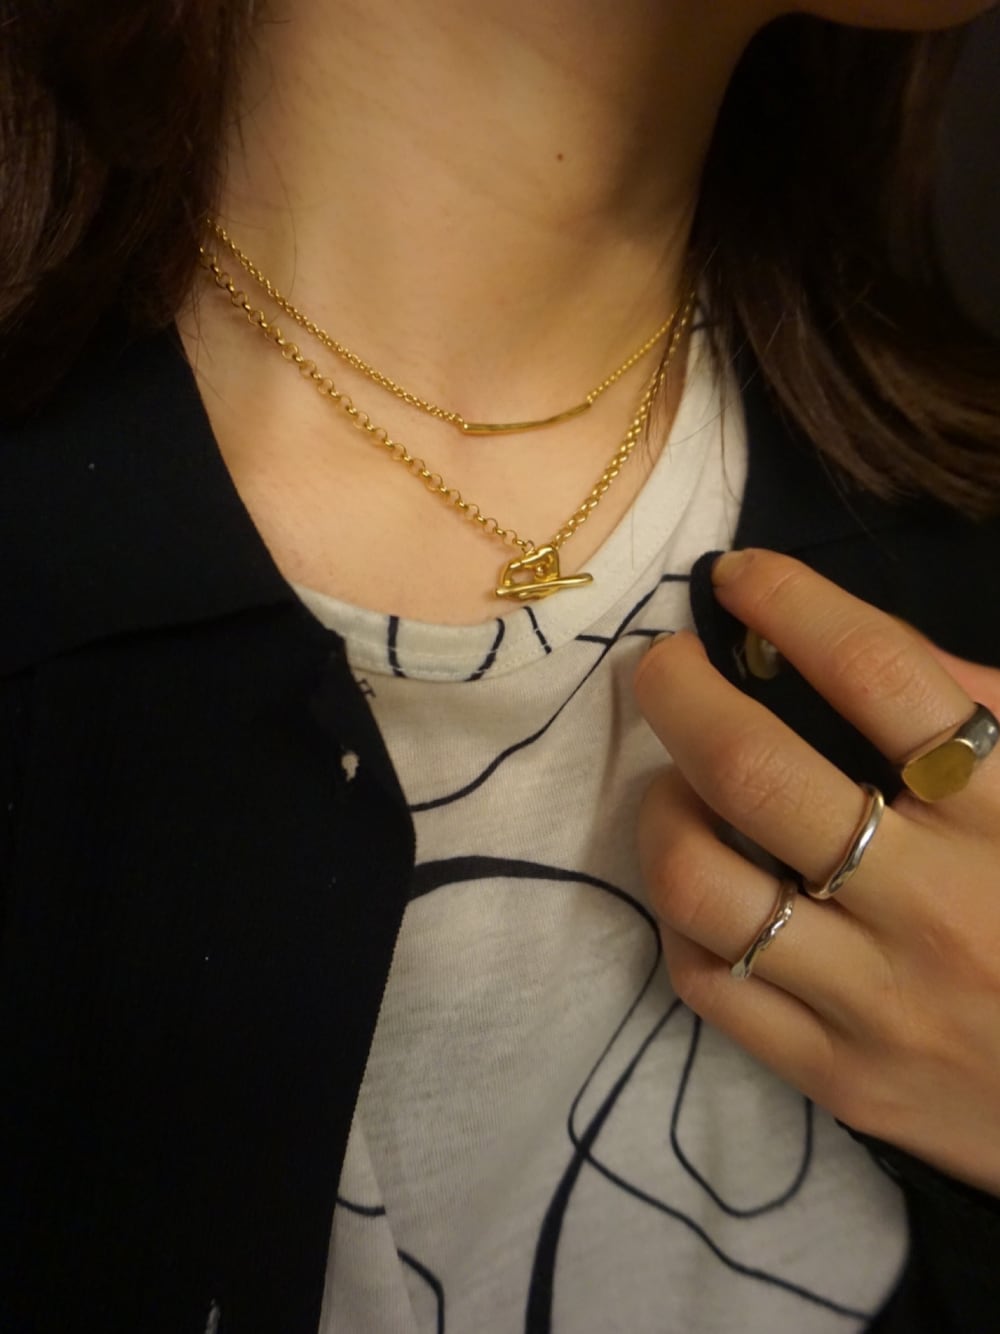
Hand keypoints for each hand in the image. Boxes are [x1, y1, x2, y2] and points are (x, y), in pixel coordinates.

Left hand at [633, 548, 999, 1195]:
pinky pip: (709, 983)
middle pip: (758, 772)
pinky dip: (680, 917)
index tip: (740, 576)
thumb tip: (840, 634)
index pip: (879, 676)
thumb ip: (984, 706)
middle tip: (661, 664)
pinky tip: (703, 883)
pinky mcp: (841, 1079)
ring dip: (664, 810)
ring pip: (706, 885)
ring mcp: (880, 1003)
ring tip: (676, 784)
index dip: (793, 603)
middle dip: (681, 693)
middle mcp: (937, 906)